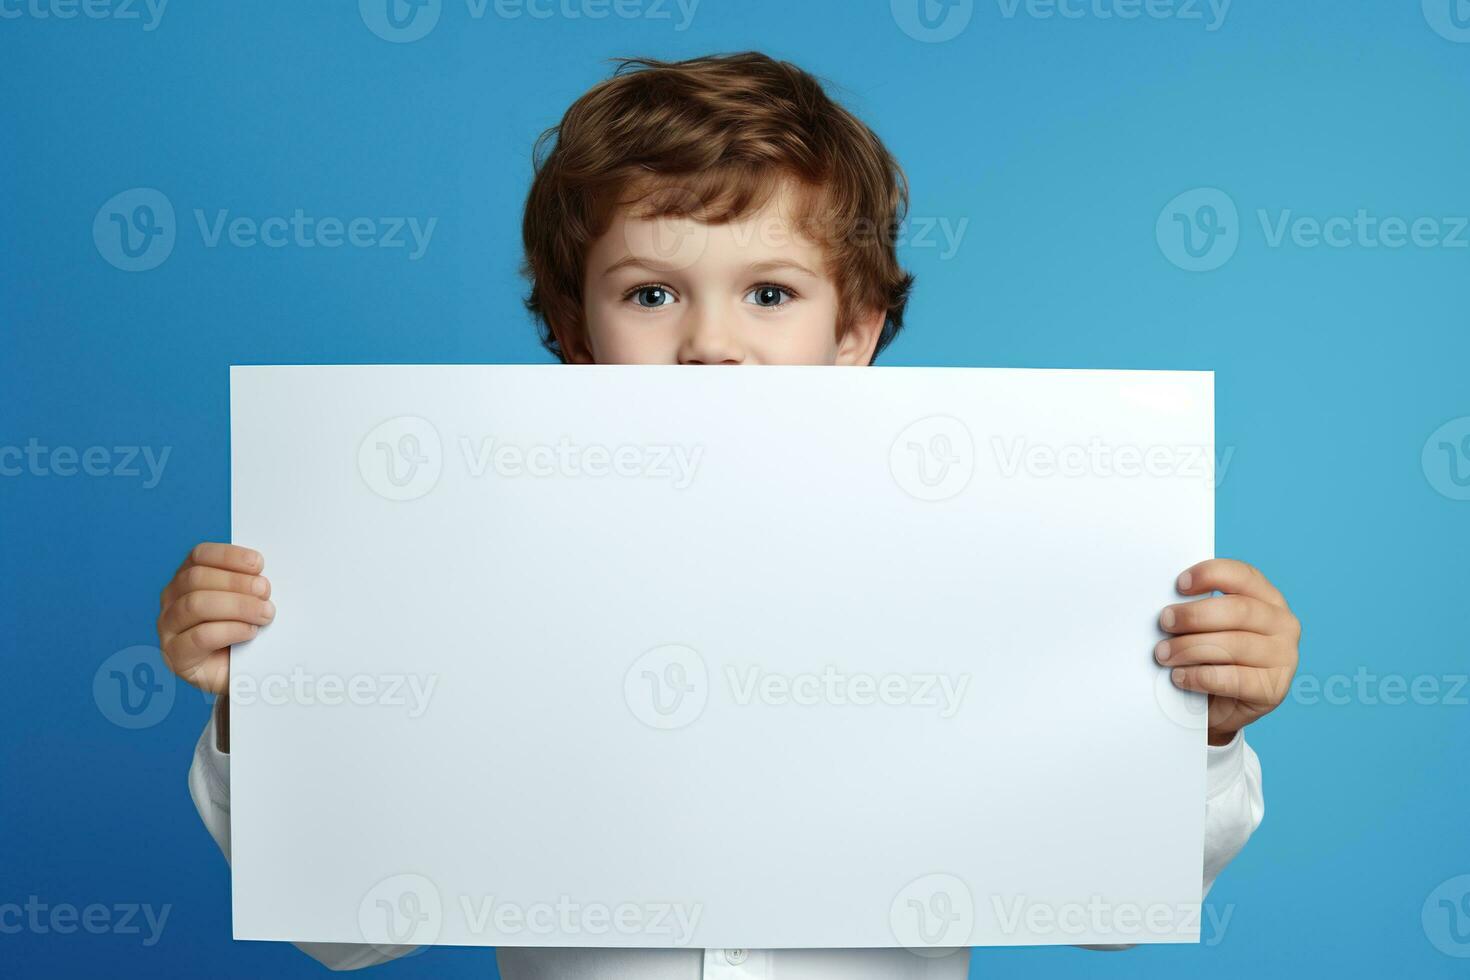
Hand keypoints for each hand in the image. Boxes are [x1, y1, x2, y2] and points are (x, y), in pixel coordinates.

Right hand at [157, 543, 273, 693]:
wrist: (243, 674)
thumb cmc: (246, 631)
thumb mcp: (250, 601)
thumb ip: (250, 584)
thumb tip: (265, 573)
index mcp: (187, 578)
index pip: (199, 555)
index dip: (228, 555)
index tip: (258, 564)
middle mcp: (171, 599)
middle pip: (196, 579)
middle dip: (236, 583)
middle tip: (266, 591)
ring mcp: (168, 628)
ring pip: (195, 604)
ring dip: (237, 606)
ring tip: (265, 614)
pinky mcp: (175, 655)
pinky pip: (199, 636)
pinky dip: (230, 630)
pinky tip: (250, 632)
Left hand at [1155, 558, 1299, 745]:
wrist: (1219, 707)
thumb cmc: (1210, 657)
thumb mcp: (1207, 627)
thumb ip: (1198, 610)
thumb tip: (1168, 602)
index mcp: (1267, 598)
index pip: (1243, 575)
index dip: (1211, 574)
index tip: (1179, 584)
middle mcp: (1283, 624)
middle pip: (1238, 610)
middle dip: (1194, 615)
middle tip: (1164, 622)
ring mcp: (1284, 657)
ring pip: (1234, 645)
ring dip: (1190, 648)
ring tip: (1164, 654)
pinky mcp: (1274, 689)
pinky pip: (1233, 679)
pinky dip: (1200, 677)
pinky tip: (1180, 677)